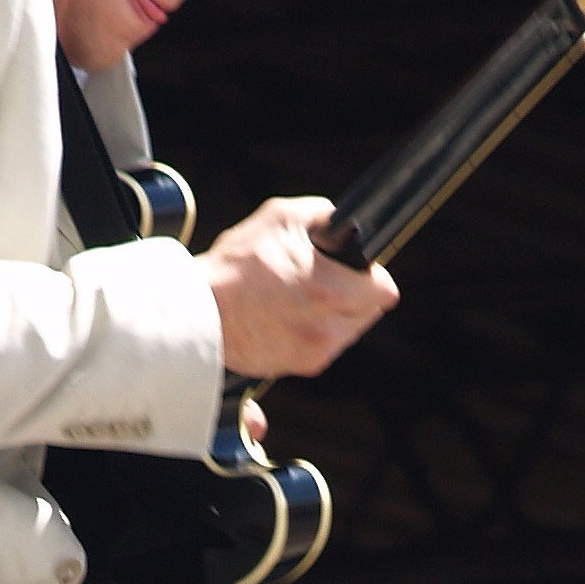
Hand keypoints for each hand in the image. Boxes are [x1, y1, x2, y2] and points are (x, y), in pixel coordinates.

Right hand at [204, 195, 397, 379]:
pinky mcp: (300, 367)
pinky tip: (289, 316)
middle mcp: (326, 330)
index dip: (371, 275)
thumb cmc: (234, 266)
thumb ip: (324, 216)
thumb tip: (344, 223)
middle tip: (323, 280)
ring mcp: (314, 353)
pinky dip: (314, 333)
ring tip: (300, 298)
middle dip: (353, 294)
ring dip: (334, 315)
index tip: (355, 270)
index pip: (385, 291)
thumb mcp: (281, 217)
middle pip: (369, 312)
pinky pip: (324, 347)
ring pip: (348, 331)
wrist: (199, 312)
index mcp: (330, 292)